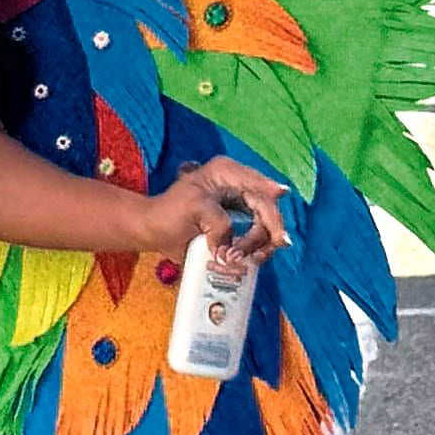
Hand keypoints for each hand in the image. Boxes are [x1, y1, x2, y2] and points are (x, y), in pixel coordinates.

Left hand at [133, 155, 288, 264]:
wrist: (154, 229)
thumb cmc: (168, 212)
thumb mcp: (195, 210)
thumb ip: (219, 224)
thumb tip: (232, 247)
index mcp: (226, 173)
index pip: (257, 185)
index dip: (271, 195)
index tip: (281, 204)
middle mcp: (238, 186)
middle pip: (267, 210)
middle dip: (265, 234)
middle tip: (254, 255)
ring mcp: (240, 206)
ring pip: (265, 228)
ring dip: (257, 247)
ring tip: (235, 259)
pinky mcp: (238, 224)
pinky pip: (256, 239)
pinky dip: (251, 252)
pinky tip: (237, 261)